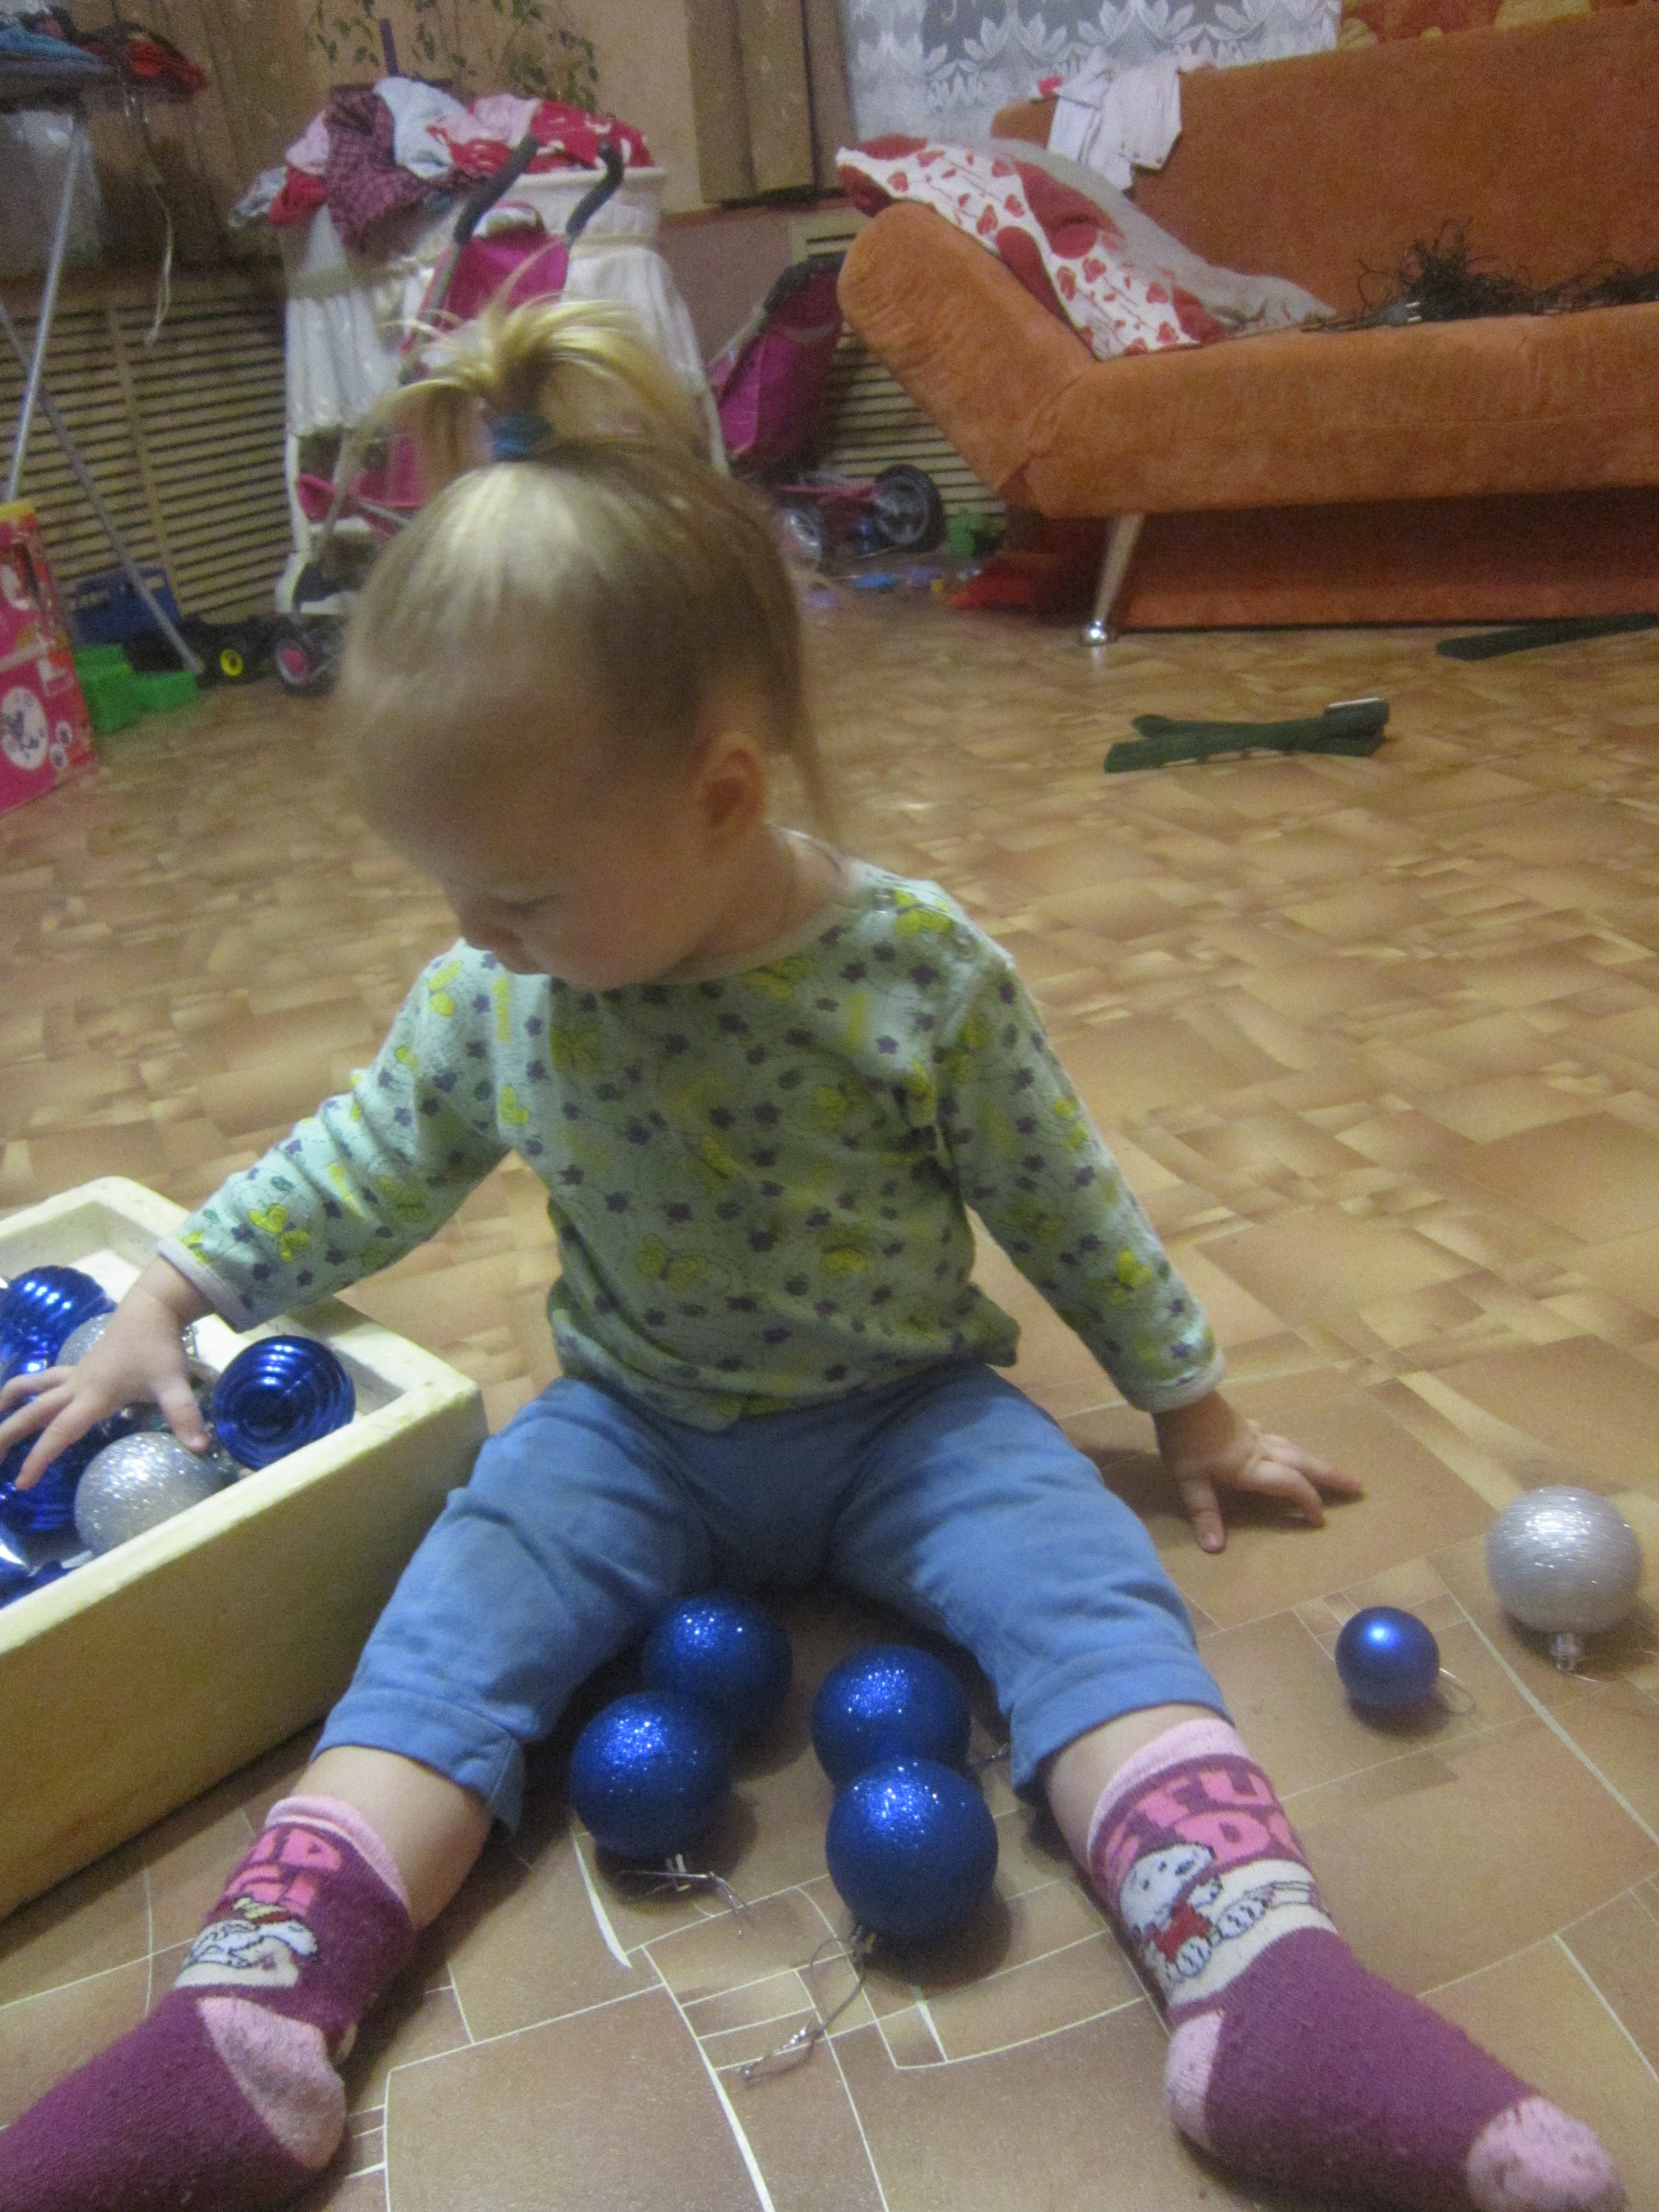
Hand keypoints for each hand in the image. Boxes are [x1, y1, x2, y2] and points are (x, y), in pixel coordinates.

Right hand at [0, 1257, 213, 1488]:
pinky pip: (44, 1380)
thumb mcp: (174, 1383)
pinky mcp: (78, 1367)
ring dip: (9, 1405)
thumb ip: (184, 1415)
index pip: (60, 1432)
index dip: (40, 1458)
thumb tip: (201, 1447)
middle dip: (8, 1435)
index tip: (21, 1482)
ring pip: (32, 1390)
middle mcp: (76, 1387)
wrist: (151, 1309)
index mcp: (93, 1397)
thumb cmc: (159, 1347)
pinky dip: (26, 1390)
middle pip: (33, 1413)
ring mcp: (74, 1375)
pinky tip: (21, 1400)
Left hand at [1152, 1390, 1361, 1553]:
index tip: (1321, 1520)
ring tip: (1329, 1469)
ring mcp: (1253, 1434)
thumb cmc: (1186, 1439)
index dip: (1309, 1502)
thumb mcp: (1190, 1480)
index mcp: (1252, 1467)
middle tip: (1358, 1485)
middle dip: (1331, 1476)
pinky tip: (1281, 1444)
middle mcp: (1260, 1450)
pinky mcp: (1243, 1423)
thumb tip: (1215, 1549)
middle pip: (1303, 1462)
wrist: (1181, 1394)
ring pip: (1293, 1447)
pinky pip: (1275, 1437)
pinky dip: (1288, 1446)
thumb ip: (1204, 1512)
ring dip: (1314, 1460)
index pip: (1291, 1485)